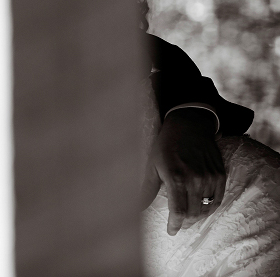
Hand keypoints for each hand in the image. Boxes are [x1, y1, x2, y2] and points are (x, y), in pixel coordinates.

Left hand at [147, 108, 225, 234]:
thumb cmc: (166, 145)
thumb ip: (147, 189)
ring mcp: (210, 177)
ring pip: (206, 208)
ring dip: (197, 216)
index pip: (179, 211)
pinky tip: (201, 208)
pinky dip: (209, 207)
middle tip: (177, 224)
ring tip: (188, 217)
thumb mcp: (152, 165)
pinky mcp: (220, 174)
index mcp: (176, 178)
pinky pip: (217, 199)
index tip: (171, 231)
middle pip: (194, 213)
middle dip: (185, 222)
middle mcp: (195, 179)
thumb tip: (137, 208)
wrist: (189, 125)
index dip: (175, 225)